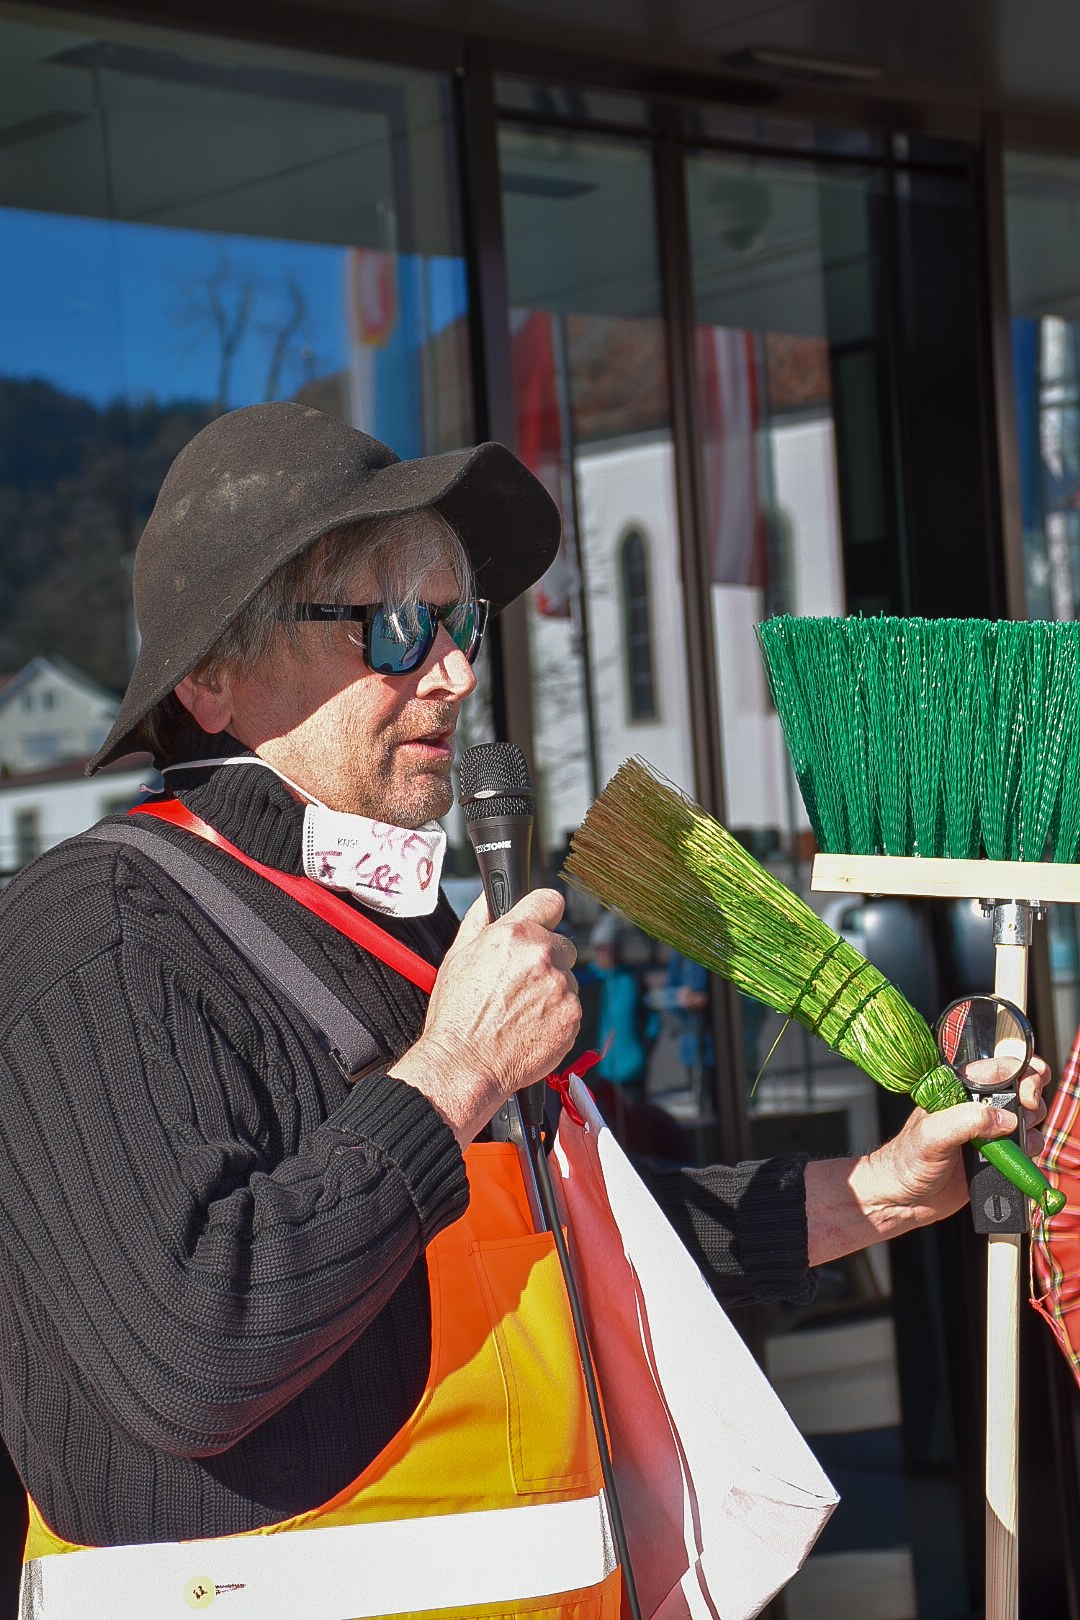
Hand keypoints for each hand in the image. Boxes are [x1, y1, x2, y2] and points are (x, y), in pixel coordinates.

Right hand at [389, 889, 580, 1146]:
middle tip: (520, 983)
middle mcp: (542, 955)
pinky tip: (531, 1026)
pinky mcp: (573, 1015)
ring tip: (521, 1009)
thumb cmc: (457, 1015)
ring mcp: (561, 986)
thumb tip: (490, 898)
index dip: (544, 913)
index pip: (550, 901)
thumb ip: (480, 919)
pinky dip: (558, 1015)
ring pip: (567, 977)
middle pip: (562, 944)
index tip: (543, 922)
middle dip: (546, 958)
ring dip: (552, 989)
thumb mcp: (457, 956)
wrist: (465, 1063)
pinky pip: (572, 1006)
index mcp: (514, 934)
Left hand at [806, 1055, 1050, 1264]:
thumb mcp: (931, 1135)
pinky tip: (1019, 1158)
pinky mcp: (995, 1158)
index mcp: (959, 1092)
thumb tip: (1004, 1120)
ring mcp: (987, 1134)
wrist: (901, 1200)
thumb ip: (966, 1120)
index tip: (1028, 1095)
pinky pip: (1024, 1149)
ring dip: (1032, 1128)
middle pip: (1020, 1091)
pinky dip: (1030, 1152)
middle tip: (1027, 1115)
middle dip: (1033, 1100)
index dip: (1022, 1075)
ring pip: (1026, 1120)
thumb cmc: (905, 1161)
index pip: (999, 1069)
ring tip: (1019, 1142)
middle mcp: (976, 1108)